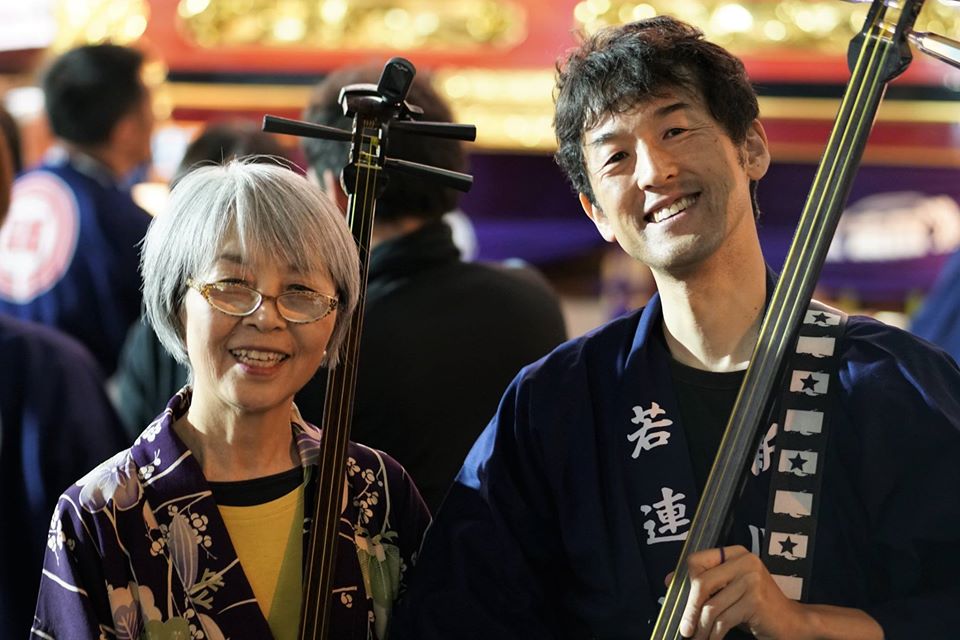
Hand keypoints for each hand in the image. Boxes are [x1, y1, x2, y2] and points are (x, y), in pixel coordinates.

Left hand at [669, 545, 805, 639]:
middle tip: (685, 629)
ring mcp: (752, 579)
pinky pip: (724, 620)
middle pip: (702, 582)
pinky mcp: (756, 600)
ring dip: (701, 627)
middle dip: (689, 609)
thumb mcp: (728, 592)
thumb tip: (669, 580)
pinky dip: (714, 634)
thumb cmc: (755, 609)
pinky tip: (713, 639)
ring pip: (712, 606)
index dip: (686, 582)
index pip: (697, 561)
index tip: (680, 602)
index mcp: (735, 553)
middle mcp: (745, 561)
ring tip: (697, 637)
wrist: (793, 624)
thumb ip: (704, 585)